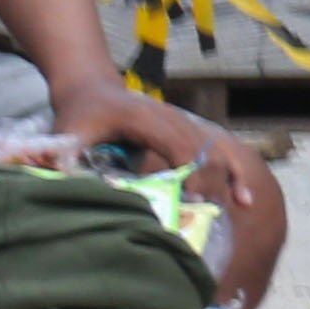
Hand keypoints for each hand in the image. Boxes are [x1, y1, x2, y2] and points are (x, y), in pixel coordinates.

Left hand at [54, 82, 288, 308]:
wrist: (91, 90)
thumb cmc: (79, 115)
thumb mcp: (67, 134)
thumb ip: (66, 158)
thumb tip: (66, 188)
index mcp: (145, 117)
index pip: (177, 144)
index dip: (187, 173)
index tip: (189, 201)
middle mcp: (172, 117)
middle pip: (203, 152)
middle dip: (205, 186)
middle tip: (199, 218)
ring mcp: (184, 123)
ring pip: (216, 153)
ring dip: (223, 183)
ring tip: (223, 214)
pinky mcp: (189, 133)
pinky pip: (220, 152)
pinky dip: (234, 175)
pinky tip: (243, 200)